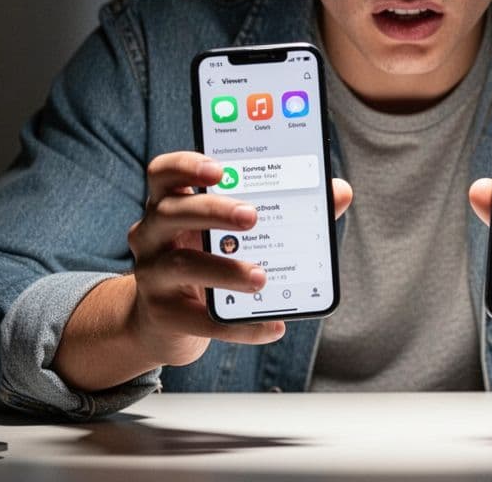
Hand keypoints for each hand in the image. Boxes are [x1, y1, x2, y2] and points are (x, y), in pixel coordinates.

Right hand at [128, 151, 353, 365]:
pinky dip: (240, 326)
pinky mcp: (162, 315)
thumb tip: (339, 192)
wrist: (166, 322)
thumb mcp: (233, 233)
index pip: (164, 172)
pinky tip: (273, 325)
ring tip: (262, 276)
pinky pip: (201, 320)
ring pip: (180, 265)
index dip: (187, 165)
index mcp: (171, 202)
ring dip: (225, 269)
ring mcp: (152, 275)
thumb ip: (286, 207)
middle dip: (213, 211)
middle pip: (171, 211)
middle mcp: (152, 233)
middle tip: (252, 216)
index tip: (220, 168)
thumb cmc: (209, 259)